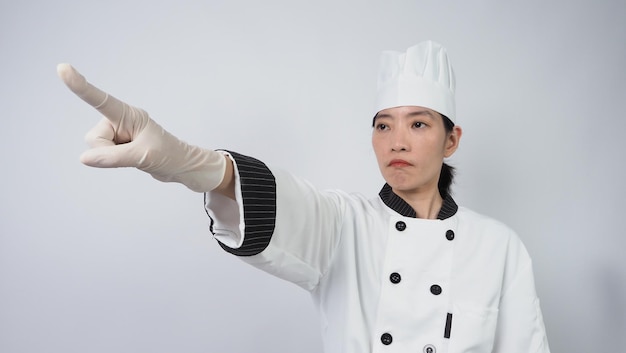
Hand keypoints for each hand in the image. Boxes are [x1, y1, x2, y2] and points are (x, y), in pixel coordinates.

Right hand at [57, 64, 225, 191]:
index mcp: (129, 115)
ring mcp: (118, 132)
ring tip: (135, 155)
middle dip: (107, 151)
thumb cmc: (169, 155)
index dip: (80, 86)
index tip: (63, 69)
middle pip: (94, 137)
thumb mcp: (143, 156)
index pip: (101, 100)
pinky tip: (131, 156)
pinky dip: (112, 160)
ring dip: (110, 157)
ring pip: (95, 148)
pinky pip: (102, 154)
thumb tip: (84, 158)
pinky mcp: (117, 144)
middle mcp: (120, 120)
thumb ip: (113, 157)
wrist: (181, 167)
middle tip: (135, 152)